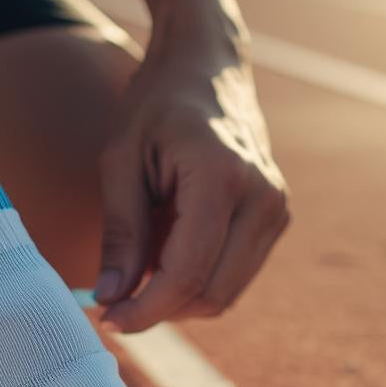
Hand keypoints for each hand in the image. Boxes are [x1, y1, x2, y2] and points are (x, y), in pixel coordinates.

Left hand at [96, 38, 288, 332]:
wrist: (207, 66)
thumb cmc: (155, 105)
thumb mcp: (120, 161)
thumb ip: (120, 234)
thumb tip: (111, 298)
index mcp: (221, 177)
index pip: (187, 273)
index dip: (146, 309)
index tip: (109, 320)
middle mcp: (262, 198)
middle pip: (212, 294)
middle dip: (161, 310)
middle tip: (117, 301)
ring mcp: (276, 209)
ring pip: (226, 293)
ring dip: (178, 298)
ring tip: (141, 263)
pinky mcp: (275, 218)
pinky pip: (233, 275)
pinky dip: (196, 281)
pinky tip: (166, 253)